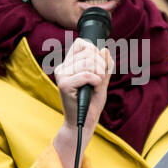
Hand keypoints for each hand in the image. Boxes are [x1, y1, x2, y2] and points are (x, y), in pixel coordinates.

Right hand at [52, 38, 113, 167]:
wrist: (84, 123)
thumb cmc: (91, 102)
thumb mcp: (102, 80)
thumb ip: (104, 65)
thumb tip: (104, 49)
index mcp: (69, 64)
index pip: (81, 44)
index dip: (94, 51)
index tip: (98, 66)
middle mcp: (63, 68)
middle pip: (88, 52)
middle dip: (101, 65)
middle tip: (99, 80)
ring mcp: (62, 75)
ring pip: (89, 62)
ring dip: (99, 74)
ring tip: (95, 86)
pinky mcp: (64, 85)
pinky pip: (87, 75)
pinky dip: (96, 81)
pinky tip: (93, 89)